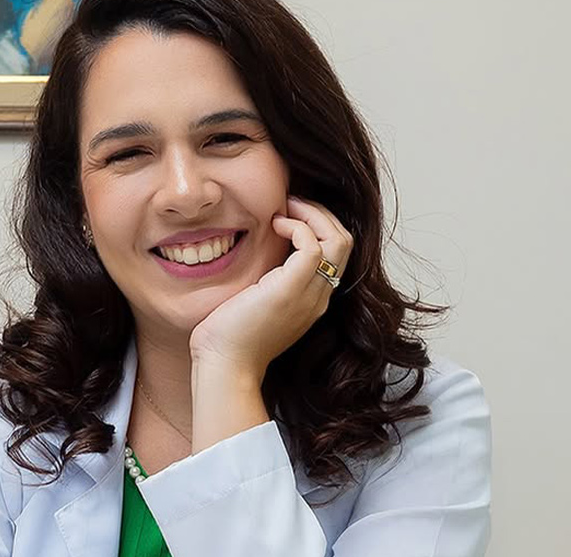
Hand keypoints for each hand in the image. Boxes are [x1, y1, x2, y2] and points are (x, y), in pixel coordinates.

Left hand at [188, 196, 353, 380]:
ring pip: (339, 240)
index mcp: (313, 299)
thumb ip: (268, 279)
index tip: (289, 215)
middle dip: (321, 214)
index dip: (319, 226)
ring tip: (286, 209)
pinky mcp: (290, 290)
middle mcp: (319, 297)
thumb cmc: (230, 337)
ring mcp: (308, 294)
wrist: (225, 366)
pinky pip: (312, 247)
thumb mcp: (257, 301)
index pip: (336, 253)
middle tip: (290, 204)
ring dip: (314, 214)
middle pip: (345, 242)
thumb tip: (259, 248)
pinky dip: (297, 227)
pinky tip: (274, 226)